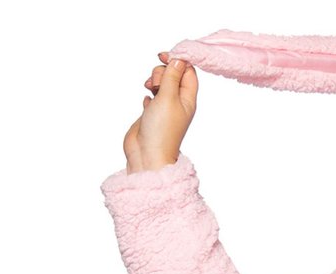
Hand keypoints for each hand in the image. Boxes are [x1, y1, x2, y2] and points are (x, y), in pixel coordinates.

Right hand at [121, 51, 197, 172]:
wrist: (147, 156)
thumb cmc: (161, 130)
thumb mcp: (168, 97)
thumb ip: (172, 76)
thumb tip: (179, 60)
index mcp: (187, 100)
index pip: (188, 72)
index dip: (177, 60)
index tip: (163, 56)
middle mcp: (178, 103)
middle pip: (173, 75)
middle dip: (161, 71)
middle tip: (155, 83)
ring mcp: (165, 109)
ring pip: (161, 83)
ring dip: (153, 80)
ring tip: (149, 89)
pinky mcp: (152, 114)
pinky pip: (152, 96)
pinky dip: (148, 94)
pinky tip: (147, 102)